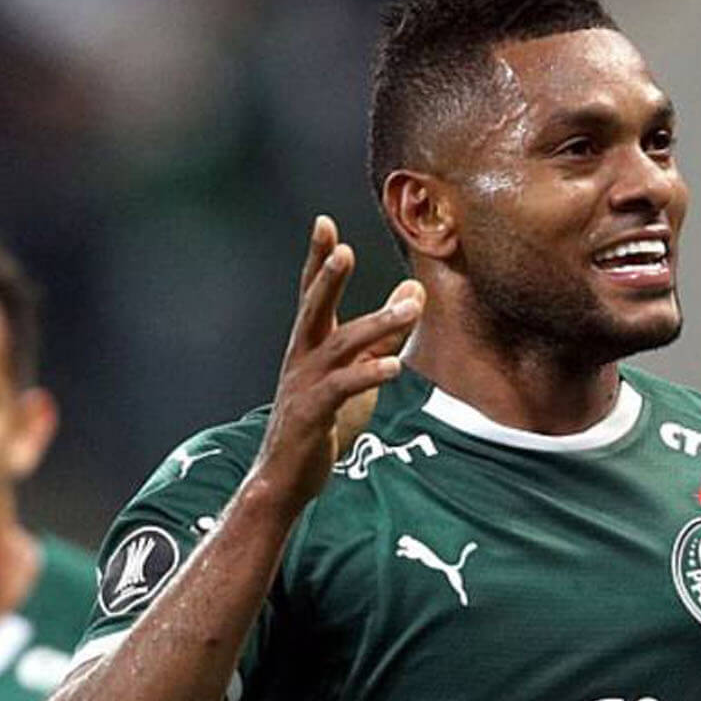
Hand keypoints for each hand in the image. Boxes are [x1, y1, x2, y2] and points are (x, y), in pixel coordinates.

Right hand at [252, 215, 423, 513]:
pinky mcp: (312, 415)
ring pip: (340, 347)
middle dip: (327, 279)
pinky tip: (393, 365)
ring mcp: (304, 385)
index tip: (323, 223)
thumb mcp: (360, 372)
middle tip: (341, 250)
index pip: (312, 294)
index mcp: (309, 345)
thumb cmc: (322, 422)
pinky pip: (342, 389)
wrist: (285, 477)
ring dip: (376, 324)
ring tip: (411, 308)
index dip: (317, 259)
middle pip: (314, 309)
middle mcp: (302, 358)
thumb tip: (414, 290)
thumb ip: (386, 334)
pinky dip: (368, 374)